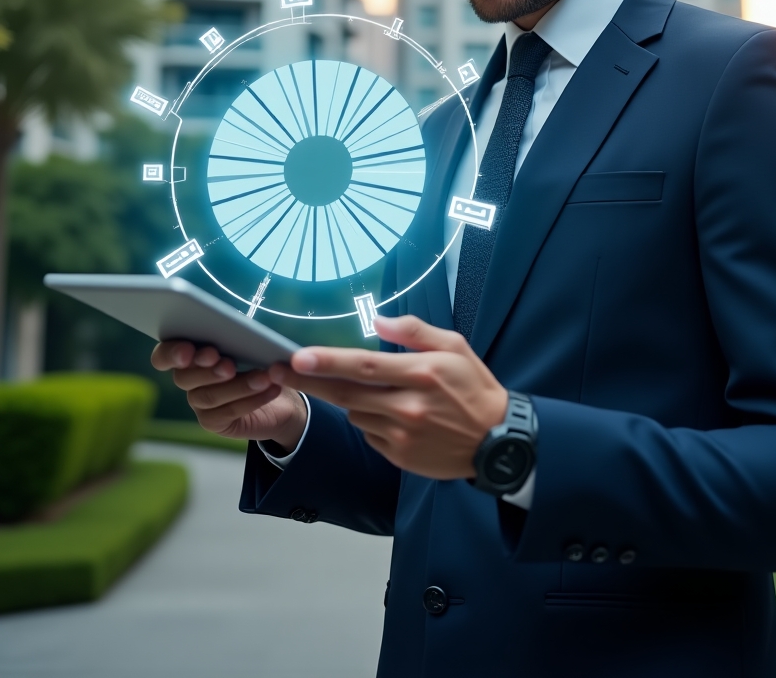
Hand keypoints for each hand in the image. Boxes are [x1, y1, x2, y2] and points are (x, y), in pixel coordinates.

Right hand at [151, 340, 307, 450]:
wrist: (283, 392)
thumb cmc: (263, 358)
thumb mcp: (255, 342)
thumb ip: (241, 335)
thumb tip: (242, 327)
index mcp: (191, 351)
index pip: (164, 355)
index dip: (171, 354)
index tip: (189, 351)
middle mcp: (189, 378)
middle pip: (183, 378)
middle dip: (206, 370)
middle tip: (229, 365)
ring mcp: (198, 402)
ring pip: (208, 396)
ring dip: (238, 386)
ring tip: (263, 377)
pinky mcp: (213, 421)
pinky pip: (227, 412)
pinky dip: (251, 400)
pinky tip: (270, 388)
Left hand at [268, 316, 507, 479]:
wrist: (498, 442)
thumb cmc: (475, 388)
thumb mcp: (455, 347)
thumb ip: (415, 331)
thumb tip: (377, 320)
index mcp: (422, 373)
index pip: (365, 366)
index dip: (328, 362)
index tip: (297, 357)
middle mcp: (408, 406)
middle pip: (346, 393)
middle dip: (308, 381)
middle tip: (277, 370)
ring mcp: (402, 435)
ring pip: (355, 413)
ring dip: (348, 399)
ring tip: (366, 390)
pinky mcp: (399, 456)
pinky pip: (369, 433)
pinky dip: (368, 419)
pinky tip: (388, 413)